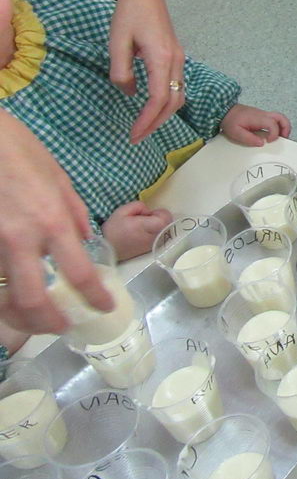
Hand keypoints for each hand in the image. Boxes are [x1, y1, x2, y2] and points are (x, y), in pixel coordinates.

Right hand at [0, 112, 111, 333]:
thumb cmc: (21, 151)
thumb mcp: (59, 179)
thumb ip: (72, 213)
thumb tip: (83, 238)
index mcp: (53, 222)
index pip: (78, 273)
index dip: (93, 297)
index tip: (103, 307)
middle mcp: (22, 238)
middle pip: (32, 299)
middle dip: (46, 322)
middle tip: (59, 327)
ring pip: (5, 290)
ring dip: (19, 309)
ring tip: (34, 314)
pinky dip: (3, 287)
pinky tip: (12, 289)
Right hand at [101, 201, 171, 260]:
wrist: (107, 249)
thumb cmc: (113, 230)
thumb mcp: (122, 211)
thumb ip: (139, 206)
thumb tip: (149, 211)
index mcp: (145, 227)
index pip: (164, 218)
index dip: (159, 213)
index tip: (149, 214)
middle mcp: (153, 238)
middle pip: (169, 224)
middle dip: (160, 218)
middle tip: (147, 219)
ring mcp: (154, 245)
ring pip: (167, 231)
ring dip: (159, 225)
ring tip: (145, 226)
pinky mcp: (152, 250)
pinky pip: (162, 237)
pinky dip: (157, 232)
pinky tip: (145, 233)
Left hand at [108, 0, 186, 143]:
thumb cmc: (129, 14)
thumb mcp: (117, 43)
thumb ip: (121, 71)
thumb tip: (130, 93)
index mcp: (161, 59)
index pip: (159, 99)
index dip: (147, 120)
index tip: (134, 133)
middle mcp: (176, 63)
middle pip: (173, 103)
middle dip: (157, 123)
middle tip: (138, 136)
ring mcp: (179, 60)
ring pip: (179, 96)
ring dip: (163, 114)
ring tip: (145, 125)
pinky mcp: (176, 58)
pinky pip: (177, 87)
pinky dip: (167, 102)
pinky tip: (152, 106)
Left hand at [220, 104, 291, 146]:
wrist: (224, 110)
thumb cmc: (230, 120)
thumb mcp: (235, 132)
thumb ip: (249, 139)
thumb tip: (261, 143)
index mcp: (257, 118)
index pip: (273, 124)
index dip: (274, 134)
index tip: (269, 141)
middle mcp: (263, 115)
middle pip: (282, 118)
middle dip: (286, 129)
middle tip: (283, 138)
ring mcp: (263, 114)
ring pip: (280, 118)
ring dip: (283, 127)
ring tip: (279, 137)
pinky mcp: (262, 116)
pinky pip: (274, 120)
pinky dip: (277, 126)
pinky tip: (272, 134)